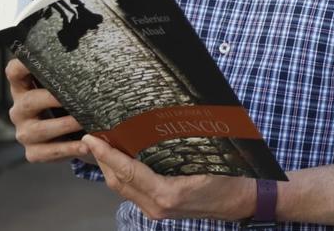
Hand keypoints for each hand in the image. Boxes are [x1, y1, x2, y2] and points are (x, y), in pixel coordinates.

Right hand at [5, 58, 88, 162]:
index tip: (36, 57)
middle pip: (29, 101)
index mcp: (24, 87)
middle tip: (78, 98)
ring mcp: (24, 132)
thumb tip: (100, 49)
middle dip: (53, 99)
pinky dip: (68, 149)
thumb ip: (71, 71)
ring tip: (86, 122)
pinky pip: (47, 152)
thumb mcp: (66, 85)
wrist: (71, 132)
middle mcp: (19, 109)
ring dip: (65, 126)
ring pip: (39, 129)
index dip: (22, 65)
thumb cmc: (70, 100)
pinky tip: (85, 145)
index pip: (14, 72)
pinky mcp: (32, 152)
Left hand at [81, 134, 254, 221]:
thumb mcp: (204, 156)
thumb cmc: (229, 176)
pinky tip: (121, 160)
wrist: (242, 201)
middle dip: (102, 159)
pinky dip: (123, 174)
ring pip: (122, 188)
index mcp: (167, 193)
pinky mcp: (159, 209)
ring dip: (109, 167)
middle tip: (92, 137)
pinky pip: (133, 191)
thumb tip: (149, 123)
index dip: (107, 154)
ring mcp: (157, 210)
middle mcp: (157, 206)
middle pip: (118, 182)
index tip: (92, 139)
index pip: (128, 171)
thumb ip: (175, 145)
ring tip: (102, 145)